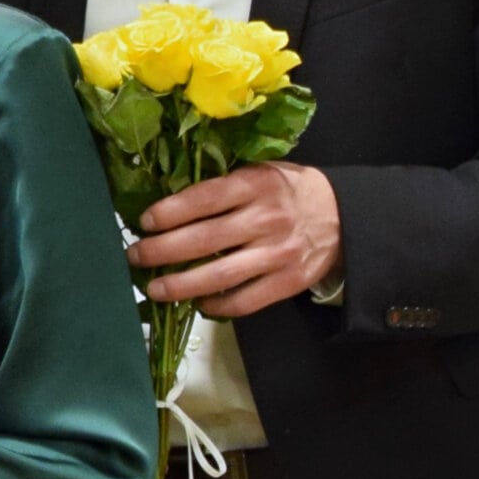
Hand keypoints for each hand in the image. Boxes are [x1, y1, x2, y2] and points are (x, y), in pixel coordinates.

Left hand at [130, 161, 342, 316]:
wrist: (342, 215)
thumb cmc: (287, 192)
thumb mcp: (259, 173)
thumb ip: (222, 187)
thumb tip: (167, 207)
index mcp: (257, 185)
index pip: (204, 199)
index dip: (170, 212)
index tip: (144, 222)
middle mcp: (267, 219)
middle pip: (204, 240)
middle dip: (161, 251)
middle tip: (135, 256)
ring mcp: (278, 253)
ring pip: (219, 275)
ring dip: (179, 285)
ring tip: (154, 288)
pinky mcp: (288, 282)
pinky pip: (243, 301)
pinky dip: (215, 305)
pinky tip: (197, 303)